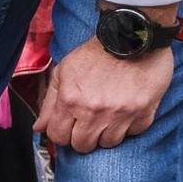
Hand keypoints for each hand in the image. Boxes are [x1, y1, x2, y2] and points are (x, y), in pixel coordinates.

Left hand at [37, 36, 172, 151]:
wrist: (132, 36)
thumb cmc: (95, 53)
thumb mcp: (64, 71)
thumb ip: (49, 103)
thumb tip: (39, 128)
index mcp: (70, 100)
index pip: (59, 137)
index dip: (62, 133)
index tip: (69, 127)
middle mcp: (94, 111)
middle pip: (83, 146)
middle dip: (83, 137)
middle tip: (89, 122)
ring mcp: (120, 114)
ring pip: (108, 143)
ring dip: (107, 132)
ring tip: (109, 113)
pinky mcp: (143, 113)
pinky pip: (133, 133)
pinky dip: (130, 125)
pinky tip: (126, 108)